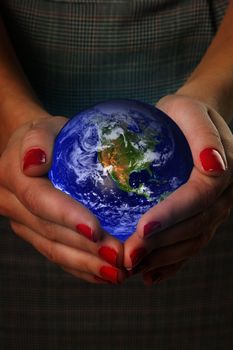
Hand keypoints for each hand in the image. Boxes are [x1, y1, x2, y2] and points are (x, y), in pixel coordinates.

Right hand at [0, 116, 125, 283]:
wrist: (34, 151)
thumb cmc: (47, 135)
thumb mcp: (42, 126)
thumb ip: (37, 140)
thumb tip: (35, 162)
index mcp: (12, 177)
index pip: (40, 201)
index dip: (66, 217)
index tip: (96, 231)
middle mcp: (13, 205)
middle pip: (50, 233)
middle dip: (85, 249)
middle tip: (119, 258)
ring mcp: (23, 223)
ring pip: (54, 250)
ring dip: (86, 265)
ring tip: (118, 274)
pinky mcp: (35, 234)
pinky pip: (56, 255)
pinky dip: (81, 268)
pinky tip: (103, 275)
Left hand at [123, 94, 232, 284]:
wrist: (193, 123)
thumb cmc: (185, 113)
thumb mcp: (190, 111)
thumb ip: (204, 135)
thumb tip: (214, 166)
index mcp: (224, 171)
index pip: (198, 198)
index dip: (172, 216)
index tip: (141, 228)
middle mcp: (223, 196)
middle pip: (194, 226)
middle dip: (160, 244)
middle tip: (126, 256)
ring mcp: (214, 210)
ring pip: (191, 241)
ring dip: (161, 258)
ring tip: (131, 268)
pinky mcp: (201, 218)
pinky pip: (188, 245)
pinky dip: (170, 263)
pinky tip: (149, 276)